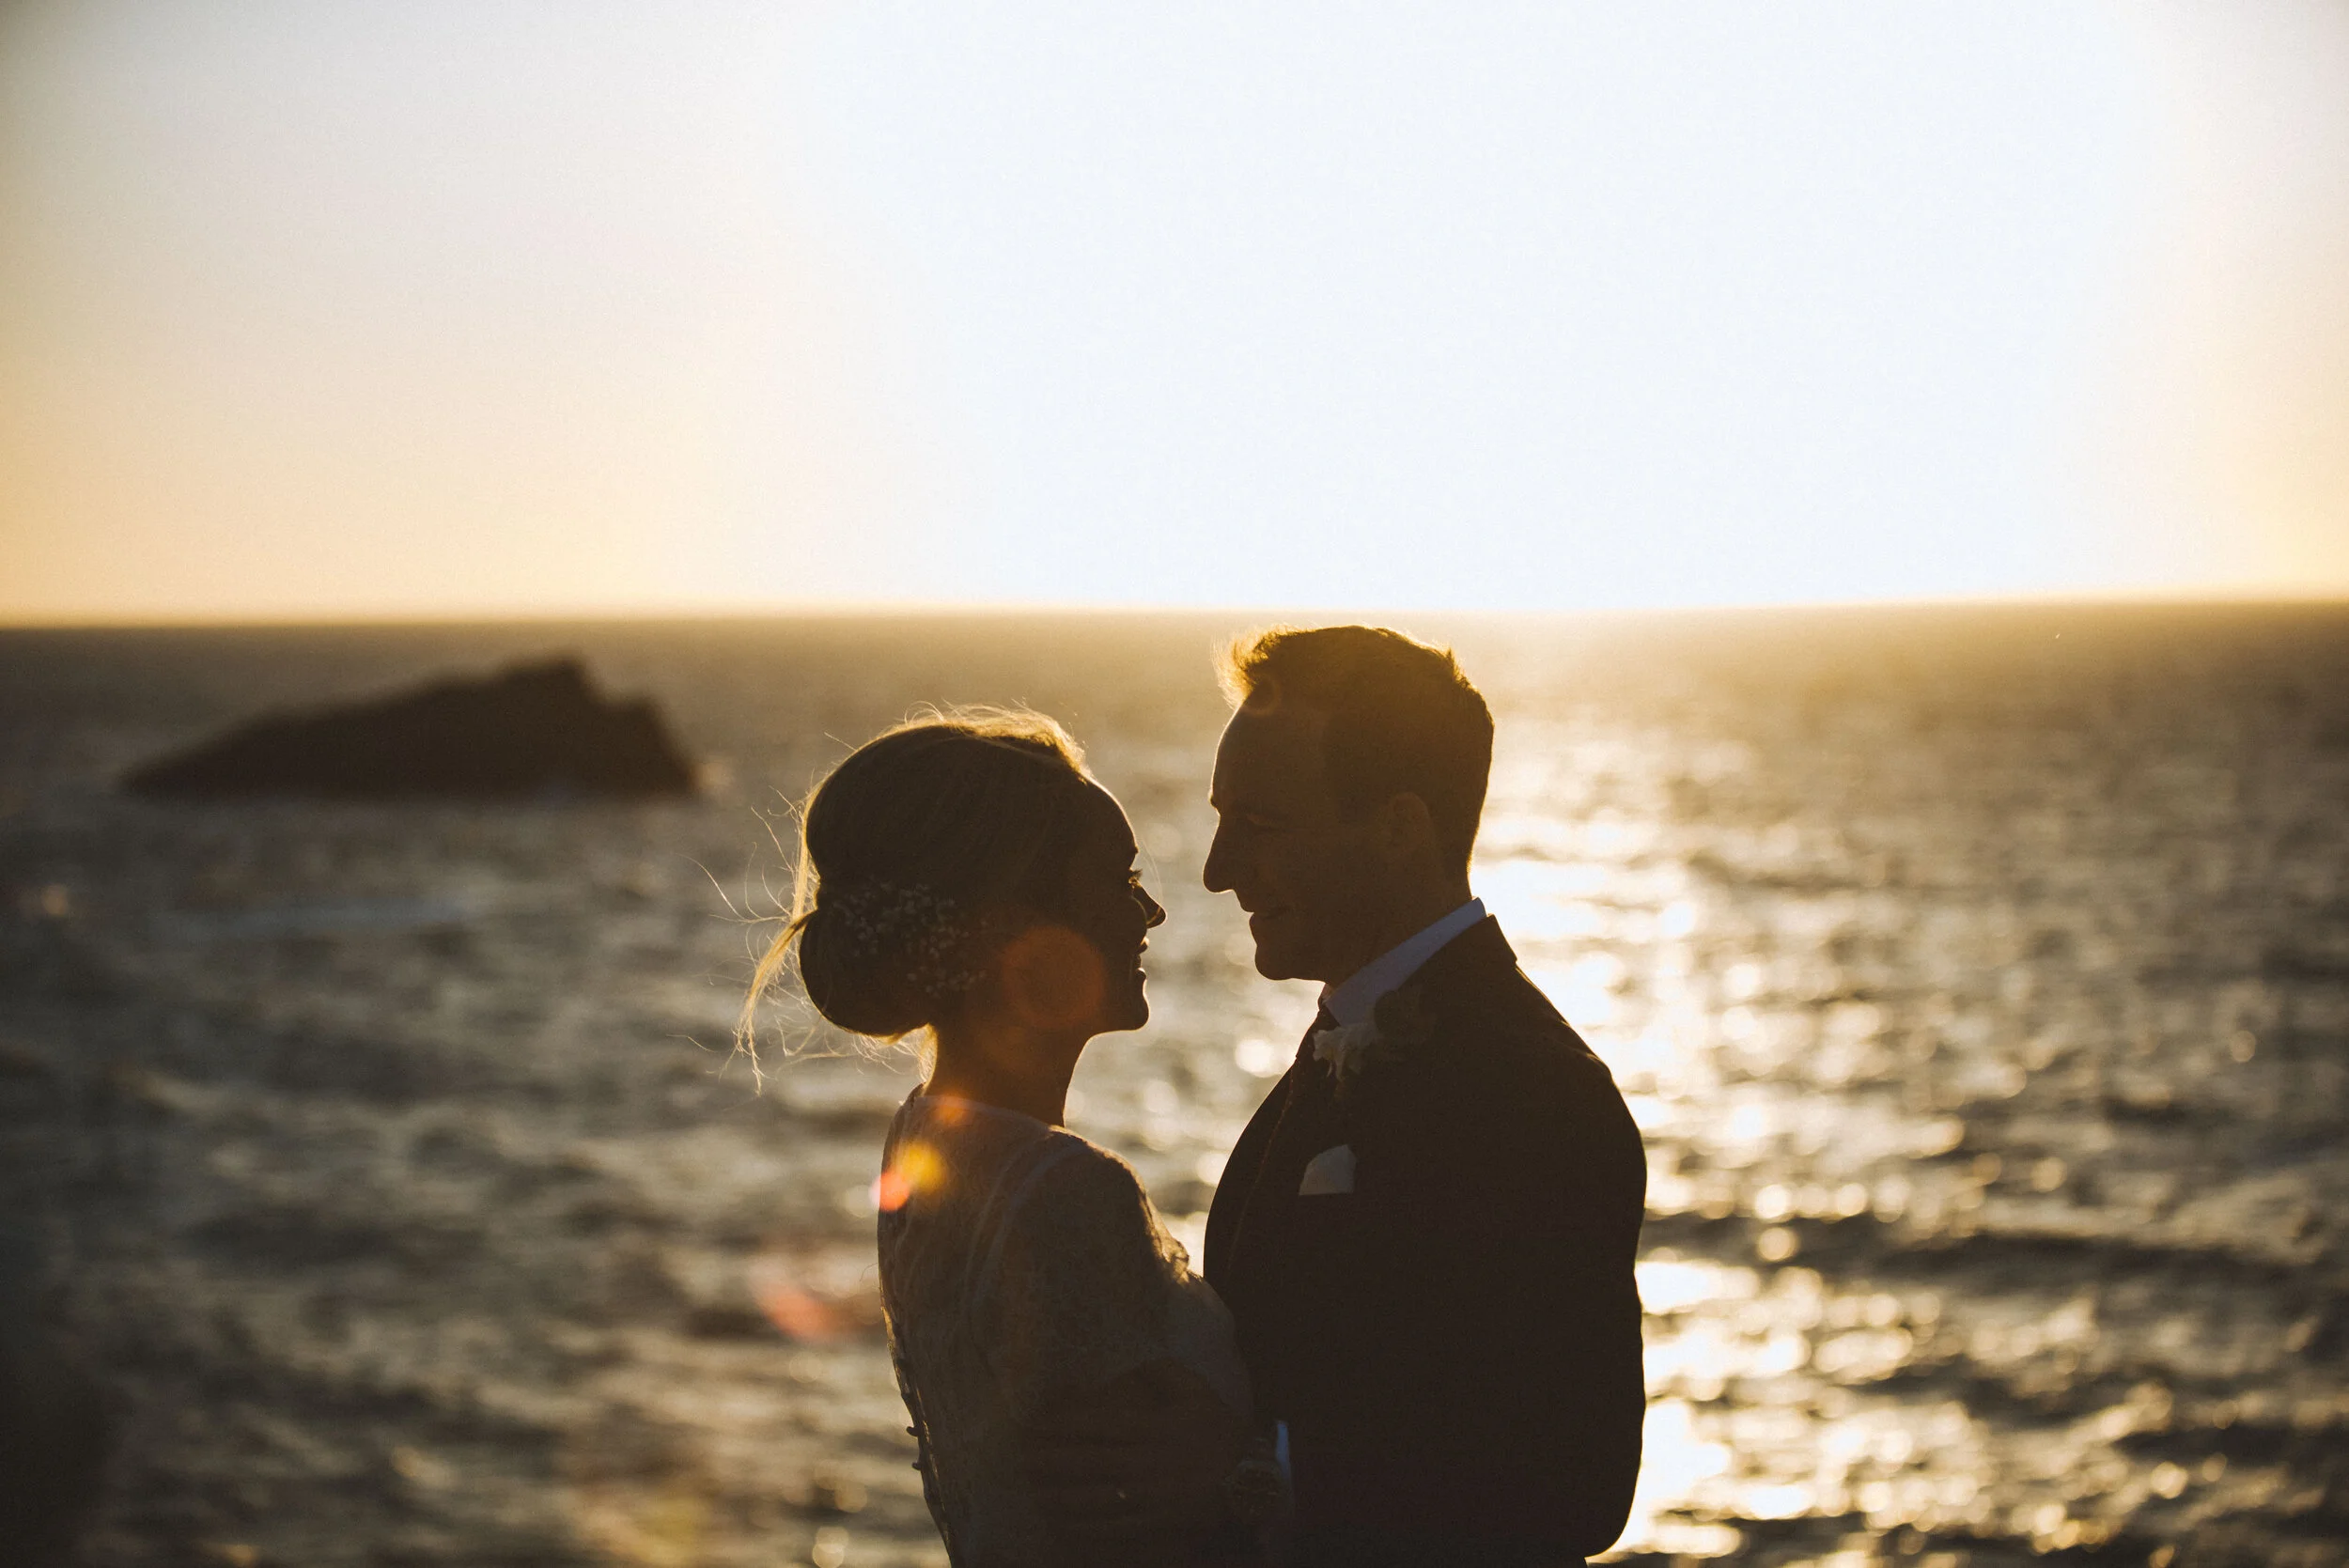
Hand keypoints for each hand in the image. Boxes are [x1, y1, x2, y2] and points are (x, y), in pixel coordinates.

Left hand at [1022, 1358, 1245, 1564]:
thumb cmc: (1218, 1432)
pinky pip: (1109, 1528)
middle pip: (1085, 1464)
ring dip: (1057, 1495)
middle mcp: (1144, 1465)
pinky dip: (1081, 1526)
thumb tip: (1131, 1353)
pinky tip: (1062, 1521)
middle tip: (1021, 1458)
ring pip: (1091, 1500)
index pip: (1095, 1425)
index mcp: (1151, 1429)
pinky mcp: (1151, 1525)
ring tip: (1033, 1489)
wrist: (1250, 1480)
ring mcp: (1146, 1499)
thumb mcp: (1195, 1392)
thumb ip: (1162, 1371)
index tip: (1036, 1422)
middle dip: (1049, 1461)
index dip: (1060, 1424)